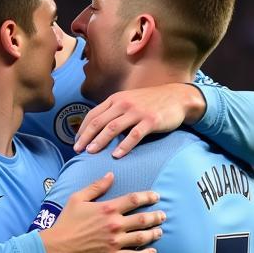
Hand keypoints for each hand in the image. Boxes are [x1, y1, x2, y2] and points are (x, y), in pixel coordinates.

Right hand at [38, 172, 163, 252]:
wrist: (58, 248)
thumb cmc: (66, 222)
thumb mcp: (77, 199)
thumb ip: (96, 187)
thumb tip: (111, 175)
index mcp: (108, 209)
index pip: (134, 199)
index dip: (148, 196)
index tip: (156, 196)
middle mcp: (115, 225)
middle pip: (143, 219)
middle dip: (156, 216)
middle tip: (163, 215)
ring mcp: (115, 242)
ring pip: (142, 237)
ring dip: (154, 234)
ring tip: (160, 231)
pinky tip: (153, 252)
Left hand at [73, 84, 206, 157]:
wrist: (177, 97)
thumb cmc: (151, 102)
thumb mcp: (129, 101)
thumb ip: (114, 111)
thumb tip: (98, 128)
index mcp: (116, 99)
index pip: (93, 115)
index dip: (82, 130)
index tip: (76, 142)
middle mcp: (123, 103)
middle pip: (99, 122)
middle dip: (86, 137)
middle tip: (77, 150)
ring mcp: (137, 112)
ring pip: (113, 128)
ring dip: (100, 141)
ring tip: (91, 152)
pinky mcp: (150, 121)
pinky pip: (134, 135)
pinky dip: (124, 146)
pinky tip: (116, 155)